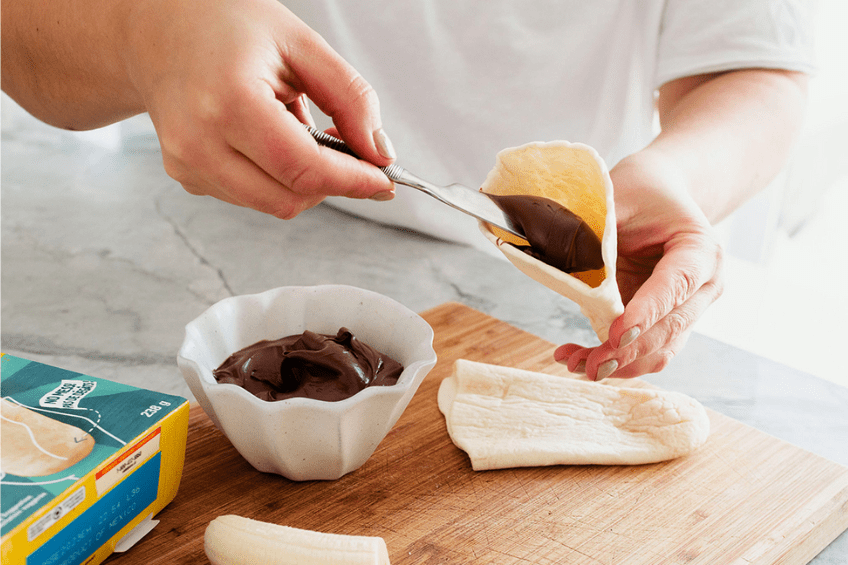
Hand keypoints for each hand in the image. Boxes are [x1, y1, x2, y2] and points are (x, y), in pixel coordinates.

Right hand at [124, 0, 394, 217]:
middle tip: (351, 152)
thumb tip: (380, 154)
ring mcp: (187, 164)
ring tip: (299, 129)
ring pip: (272, 204)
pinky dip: (276, 178)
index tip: (384, 179)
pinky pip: (251, 197)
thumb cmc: (229, 26)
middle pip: (289, 199)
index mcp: (229, 102)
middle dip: (331, 183)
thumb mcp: (303, 45)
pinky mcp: (186, 176)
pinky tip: (269, 139)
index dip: (353, 181)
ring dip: (303, 181)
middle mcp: (198, 142)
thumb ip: (351, 100)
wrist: (159, 29)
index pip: (304, 169)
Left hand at [554, 148, 724, 379]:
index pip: (677, 286)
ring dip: (620, 364)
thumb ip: (600, 235)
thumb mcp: (619, 201)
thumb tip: (565, 270)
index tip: (618, 334)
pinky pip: (645, 351)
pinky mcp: (666, 323)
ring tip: (575, 364)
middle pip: (671, 327)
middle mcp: (704, 285)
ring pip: (661, 350)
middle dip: (629, 351)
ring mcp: (689, 309)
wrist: (658, 195)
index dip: (648, 312)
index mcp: (701, 250)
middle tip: (589, 364)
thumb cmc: (639, 194)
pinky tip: (580, 358)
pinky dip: (615, 360)